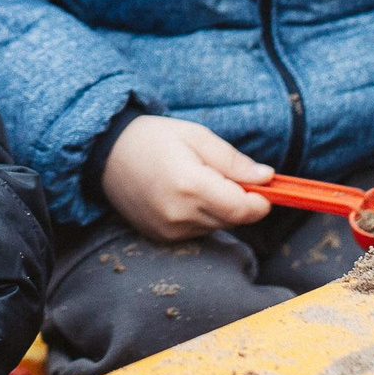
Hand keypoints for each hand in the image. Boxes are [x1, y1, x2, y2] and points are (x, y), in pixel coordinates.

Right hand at [100, 115, 273, 240]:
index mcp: (190, 186)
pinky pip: (198, 231)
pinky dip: (202, 215)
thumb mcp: (197, 136)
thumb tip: (267, 178)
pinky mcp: (162, 237)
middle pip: (233, 219)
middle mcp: (179, 215)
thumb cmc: (153, 138)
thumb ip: (233, 161)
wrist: (106, 154)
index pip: (243, 210)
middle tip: (224, 174)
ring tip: (199, 180)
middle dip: (240, 200)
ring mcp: (169, 230)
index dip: (261, 201)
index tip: (264, 186)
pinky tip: (185, 194)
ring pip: (217, 226)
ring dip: (220, 208)